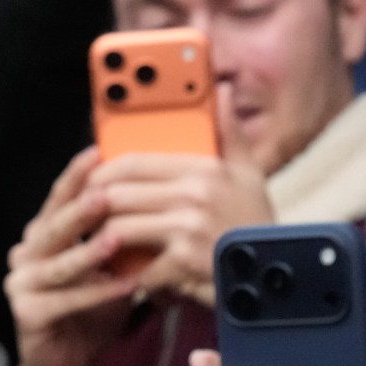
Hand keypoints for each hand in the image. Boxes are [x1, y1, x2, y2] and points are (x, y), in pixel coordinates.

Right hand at [2, 147, 138, 365]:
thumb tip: (156, 197)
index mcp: (42, 236)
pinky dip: (96, 293)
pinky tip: (126, 286)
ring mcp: (20, 285)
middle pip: (55, 226)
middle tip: (108, 192)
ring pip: (60, 264)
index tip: (99, 151)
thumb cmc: (92, 314)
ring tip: (117, 238)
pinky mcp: (25, 314)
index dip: (77, 176)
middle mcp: (25, 255)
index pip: (59, 199)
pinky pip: (65, 300)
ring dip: (90, 251)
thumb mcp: (109, 268)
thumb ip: (119, 236)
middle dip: (82, 208)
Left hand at [86, 150, 274, 305]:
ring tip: (107, 246)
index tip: (90, 183)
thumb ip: (229, 132)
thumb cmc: (253, 224)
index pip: (132, 162)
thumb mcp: (249, 173)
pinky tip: (134, 275)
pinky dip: (133, 274)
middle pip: (115, 194)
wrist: (275, 273)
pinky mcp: (183, 261)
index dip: (101, 173)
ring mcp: (188, 227)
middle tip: (90, 219)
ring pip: (117, 227)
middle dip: (96, 209)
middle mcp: (194, 193)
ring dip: (108, 241)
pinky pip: (136, 265)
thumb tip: (222, 91)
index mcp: (204, 167)